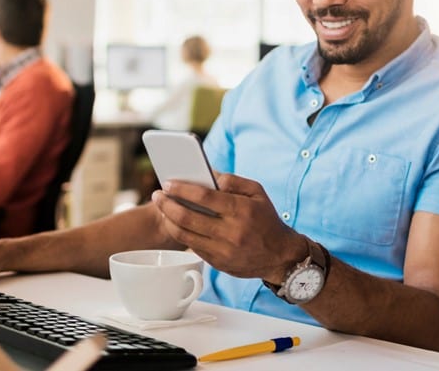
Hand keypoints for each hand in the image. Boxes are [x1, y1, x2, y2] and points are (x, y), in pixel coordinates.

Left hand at [151, 173, 308, 284]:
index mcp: (242, 210)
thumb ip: (233, 180)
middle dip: (168, 204)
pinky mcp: (218, 264)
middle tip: (157, 195)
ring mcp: (224, 250)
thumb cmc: (266, 219)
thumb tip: (207, 174)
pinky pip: (192, 247)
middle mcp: (232, 232)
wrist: (281, 256)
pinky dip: (180, 234)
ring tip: (161, 208)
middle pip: (189, 218)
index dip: (183, 189)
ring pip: (186, 235)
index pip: (204, 197)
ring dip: (169, 220)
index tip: (168, 183)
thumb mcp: (257, 193)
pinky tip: (174, 223)